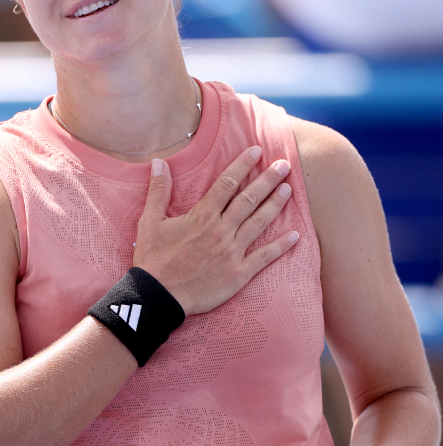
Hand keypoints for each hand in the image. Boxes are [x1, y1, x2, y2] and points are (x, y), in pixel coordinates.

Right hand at [133, 146, 299, 314]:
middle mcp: (221, 230)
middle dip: (268, 180)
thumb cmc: (153, 259)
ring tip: (289, 189)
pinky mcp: (238, 273)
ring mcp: (232, 252)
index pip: (227, 184)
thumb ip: (158, 190)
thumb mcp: (149, 221)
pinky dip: (281, 247)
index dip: (243, 165)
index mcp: (201, 216)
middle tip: (285, 165)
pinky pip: (265, 257)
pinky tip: (295, 236)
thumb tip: (160, 162)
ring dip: (276, 204)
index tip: (257, 151)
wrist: (158, 295)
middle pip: (249, 199)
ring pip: (259, 223)